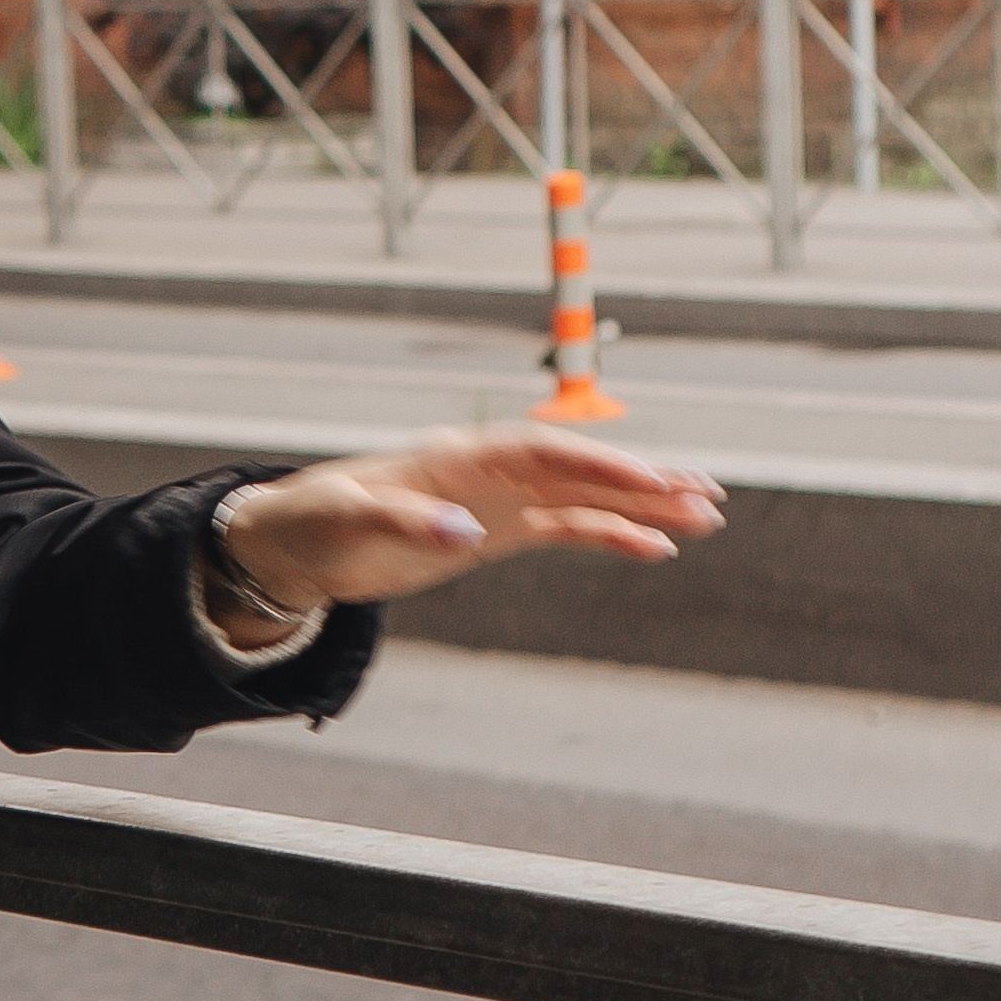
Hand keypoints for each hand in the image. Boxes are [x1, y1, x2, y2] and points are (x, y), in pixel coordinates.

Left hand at [216, 426, 723, 617]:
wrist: (293, 543)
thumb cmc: (314, 520)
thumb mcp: (346, 519)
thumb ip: (404, 521)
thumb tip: (465, 534)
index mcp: (455, 455)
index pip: (540, 452)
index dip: (595, 464)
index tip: (648, 482)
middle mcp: (487, 470)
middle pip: (578, 468)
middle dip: (643, 479)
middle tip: (707, 493)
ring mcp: (496, 500)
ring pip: (584, 496)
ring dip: (643, 504)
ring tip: (706, 514)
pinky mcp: (495, 531)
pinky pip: (565, 528)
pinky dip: (610, 535)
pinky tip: (654, 548)